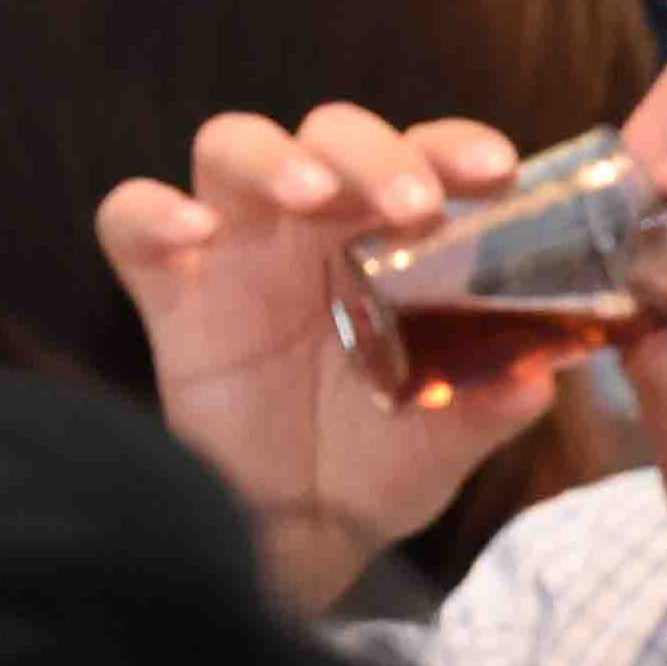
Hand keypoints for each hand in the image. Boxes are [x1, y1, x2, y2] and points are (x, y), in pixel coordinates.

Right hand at [91, 102, 541, 612]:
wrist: (303, 532)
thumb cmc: (385, 459)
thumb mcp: (449, 439)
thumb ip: (491, 405)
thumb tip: (534, 380)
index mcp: (399, 234)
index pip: (428, 156)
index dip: (458, 148)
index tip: (497, 172)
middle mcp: (318, 223)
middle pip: (332, 134)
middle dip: (375, 153)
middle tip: (414, 204)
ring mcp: (238, 246)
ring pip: (235, 146)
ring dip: (274, 157)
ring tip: (310, 195)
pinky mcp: (170, 288)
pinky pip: (132, 218)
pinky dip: (152, 212)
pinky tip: (191, 234)